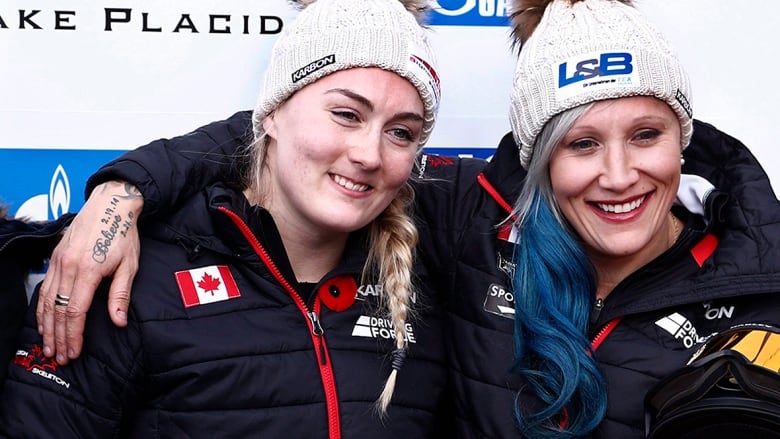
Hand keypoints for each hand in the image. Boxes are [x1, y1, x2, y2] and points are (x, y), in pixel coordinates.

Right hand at [37, 181, 142, 364]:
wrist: (111, 204)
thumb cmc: (123, 234)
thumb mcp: (130, 265)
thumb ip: (121, 295)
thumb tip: (118, 322)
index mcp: (87, 270)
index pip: (75, 312)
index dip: (73, 335)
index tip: (73, 352)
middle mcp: (68, 266)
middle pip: (58, 310)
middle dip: (58, 337)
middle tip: (58, 357)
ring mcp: (58, 261)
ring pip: (47, 301)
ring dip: (47, 326)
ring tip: (48, 345)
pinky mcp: (54, 257)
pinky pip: (44, 288)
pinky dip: (42, 308)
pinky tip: (44, 321)